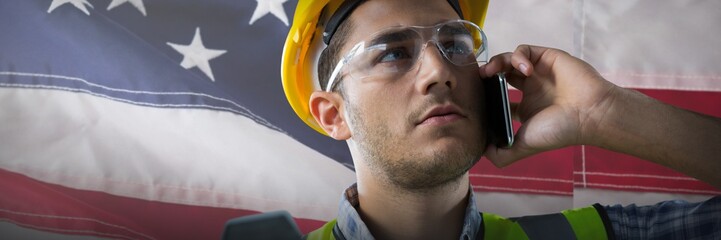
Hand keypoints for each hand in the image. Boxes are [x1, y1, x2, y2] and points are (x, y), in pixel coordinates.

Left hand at [479, 45, 617, 166]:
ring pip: (508, 59)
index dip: (486, 96)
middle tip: (479, 80)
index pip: (498, 98)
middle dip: (486, 75)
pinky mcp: (546, 57)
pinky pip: (524, 50)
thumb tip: (481, 152)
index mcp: (526, 109)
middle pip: (500, 75)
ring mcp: (538, 73)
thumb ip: (502, 154)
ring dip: (497, 62)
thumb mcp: (525, 145)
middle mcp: (531, 90)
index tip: (477, 98)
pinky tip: (525, 69)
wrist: (590, 114)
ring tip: (492, 71)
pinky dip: (518, 56)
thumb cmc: (560, 130)